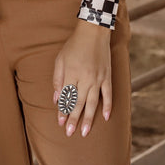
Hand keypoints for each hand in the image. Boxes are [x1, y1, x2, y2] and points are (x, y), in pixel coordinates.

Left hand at [52, 19, 111, 137]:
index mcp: (72, 74)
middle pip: (78, 103)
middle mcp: (85, 78)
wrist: (93, 31)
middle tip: (70, 133)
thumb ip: (57, 79)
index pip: (66, 97)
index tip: (60, 123)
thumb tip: (56, 99)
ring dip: (88, 118)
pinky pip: (108, 94)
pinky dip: (108, 106)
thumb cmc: (74, 45)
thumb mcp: (60, 59)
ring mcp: (98, 78)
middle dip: (74, 119)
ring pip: (93, 103)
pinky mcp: (107, 76)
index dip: (63, 111)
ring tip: (84, 132)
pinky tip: (105, 118)